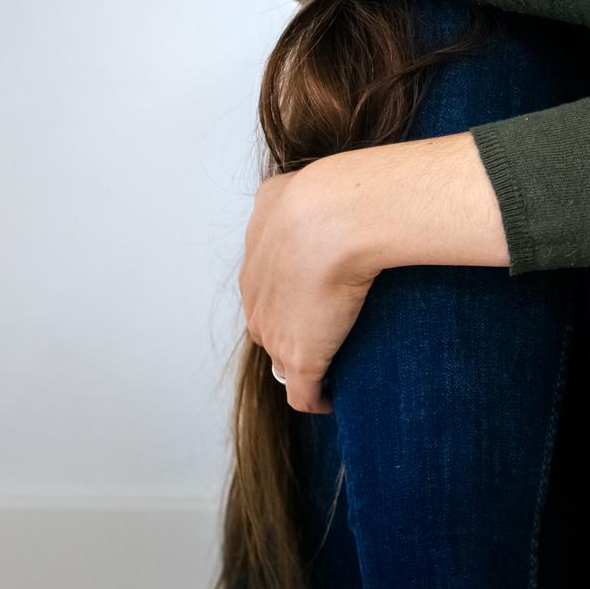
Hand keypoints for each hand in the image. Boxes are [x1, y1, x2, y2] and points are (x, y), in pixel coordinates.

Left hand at [239, 157, 376, 413]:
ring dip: (305, 365)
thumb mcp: (285, 189)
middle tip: (330, 332)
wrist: (334, 219)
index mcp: (254, 264)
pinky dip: (317, 400)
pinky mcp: (303, 360)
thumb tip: (288, 194)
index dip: (290, 300)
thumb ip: (282, 200)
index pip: (265, 294)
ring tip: (335, 365)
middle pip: (270, 329)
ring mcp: (278, 334)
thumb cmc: (322, 198)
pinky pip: (305, 395)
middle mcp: (257, 302)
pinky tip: (334, 399)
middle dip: (294, 333)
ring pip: (284, 362)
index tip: (316, 301)